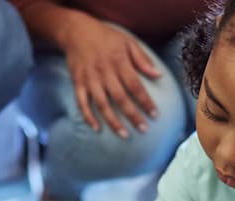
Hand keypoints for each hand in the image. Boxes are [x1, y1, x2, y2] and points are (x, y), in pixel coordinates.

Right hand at [58, 15, 160, 137]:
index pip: (135, 85)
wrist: (76, 32)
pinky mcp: (78, 83)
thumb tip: (158, 74)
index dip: (145, 101)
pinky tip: (97, 128)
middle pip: (120, 98)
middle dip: (132, 115)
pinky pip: (82, 103)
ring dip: (113, 121)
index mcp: (118, 61)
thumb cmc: (106, 37)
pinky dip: (88, 117)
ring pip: (102, 104)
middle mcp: (104, 72)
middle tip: (143, 129)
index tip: (155, 115)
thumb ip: (142, 59)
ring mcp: (90, 79)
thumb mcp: (128, 42)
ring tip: (124, 135)